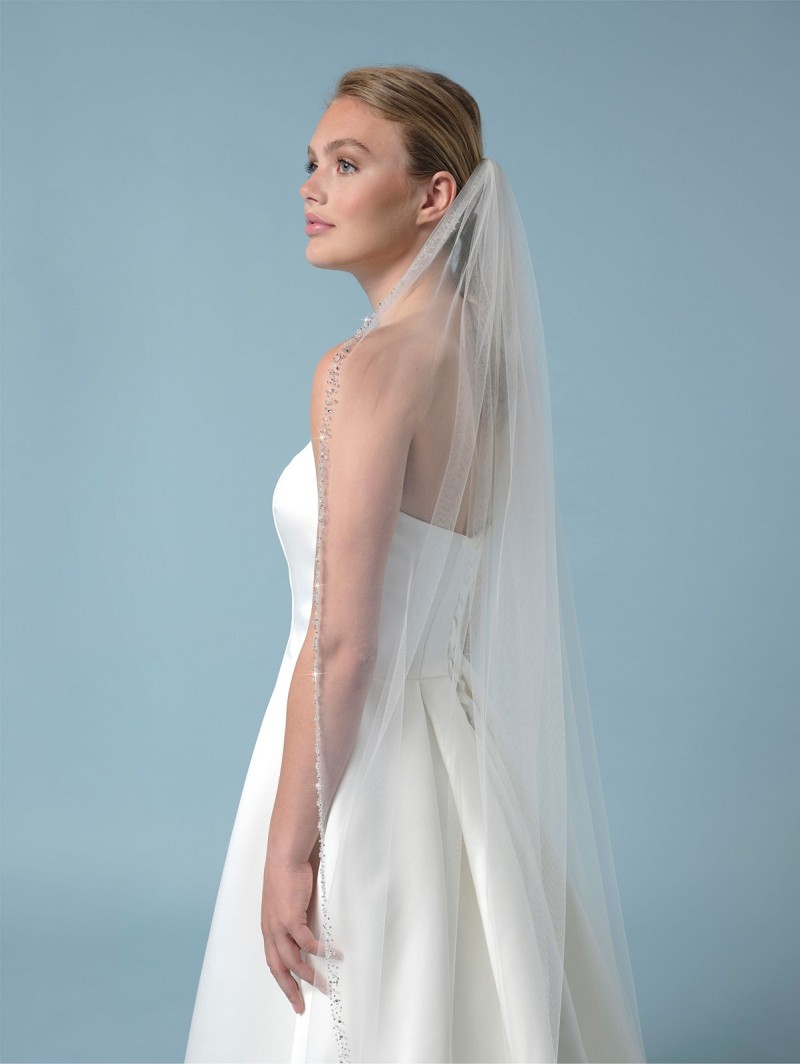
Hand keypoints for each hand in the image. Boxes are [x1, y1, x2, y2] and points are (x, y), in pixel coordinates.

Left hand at [261, 840, 327, 1013]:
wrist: (284, 855)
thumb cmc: (287, 873)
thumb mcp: (288, 900)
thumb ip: (295, 917)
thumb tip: (309, 928)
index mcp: (268, 928)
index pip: (273, 961)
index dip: (282, 980)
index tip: (292, 995)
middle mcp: (270, 930)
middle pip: (278, 968)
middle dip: (290, 989)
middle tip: (301, 1006)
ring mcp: (279, 925)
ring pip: (293, 961)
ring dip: (309, 975)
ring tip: (324, 984)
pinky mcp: (291, 918)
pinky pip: (306, 943)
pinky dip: (320, 952)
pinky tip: (332, 955)